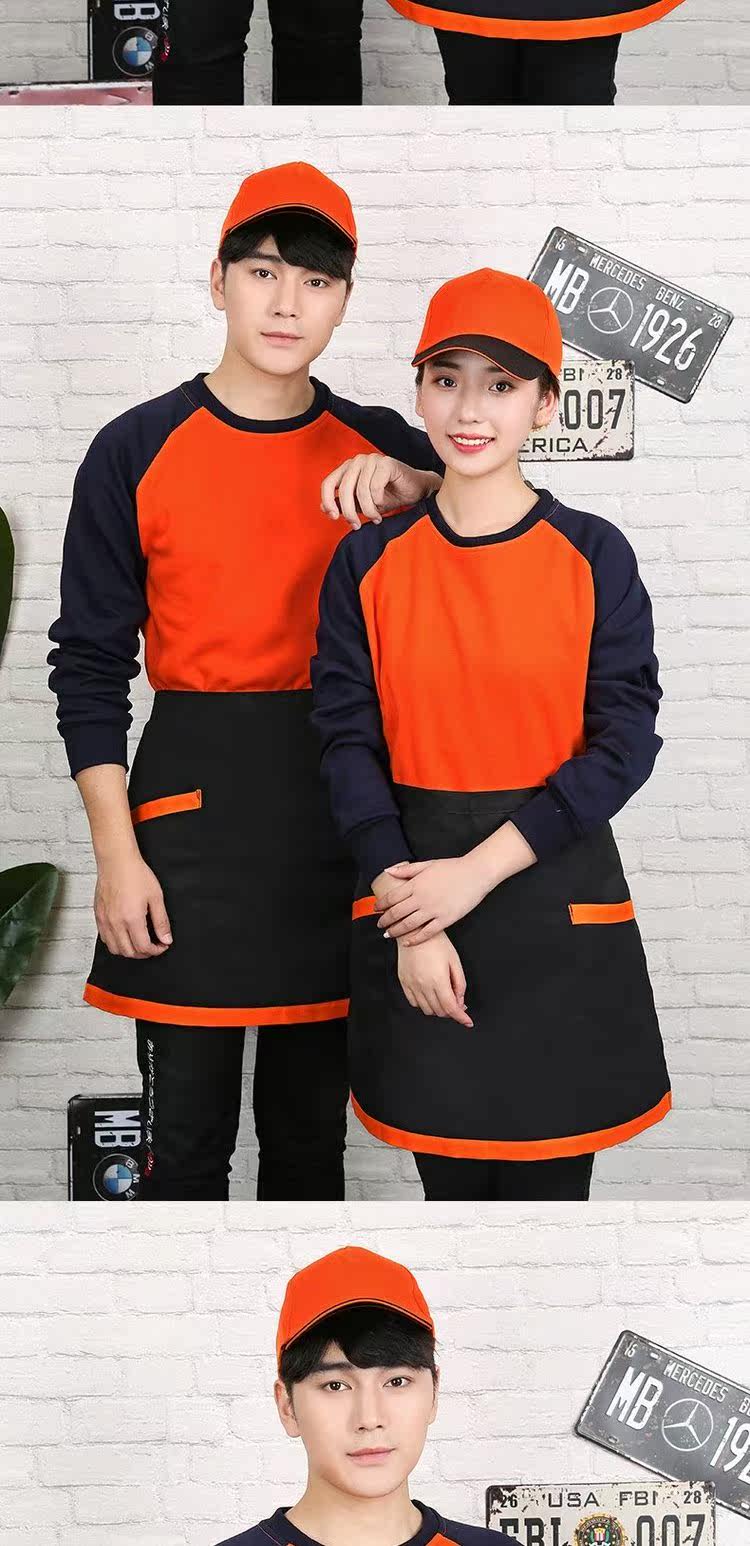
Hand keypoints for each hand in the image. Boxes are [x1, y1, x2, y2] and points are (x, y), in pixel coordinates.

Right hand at [95, 851, 172, 958]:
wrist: (116, 861)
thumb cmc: (136, 874)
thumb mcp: (156, 897)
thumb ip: (161, 921)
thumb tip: (166, 939)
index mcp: (132, 919)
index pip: (144, 947)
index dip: (156, 950)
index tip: (162, 945)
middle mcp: (116, 923)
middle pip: (129, 952)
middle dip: (144, 953)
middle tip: (153, 946)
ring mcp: (105, 921)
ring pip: (115, 949)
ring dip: (129, 951)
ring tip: (139, 943)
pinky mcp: (98, 916)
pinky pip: (105, 939)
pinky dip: (116, 943)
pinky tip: (124, 935)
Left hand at [320, 455, 440, 530]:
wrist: (416, 491)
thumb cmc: (390, 496)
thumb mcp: (362, 504)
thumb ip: (344, 504)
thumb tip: (324, 508)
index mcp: (348, 469)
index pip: (328, 483)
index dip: (328, 501)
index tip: (334, 517)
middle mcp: (357, 461)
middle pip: (344, 489)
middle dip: (349, 511)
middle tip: (356, 525)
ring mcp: (371, 460)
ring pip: (361, 490)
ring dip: (368, 509)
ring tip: (375, 518)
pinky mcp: (386, 463)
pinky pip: (375, 486)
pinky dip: (378, 500)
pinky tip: (383, 503)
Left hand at [376, 854, 491, 944]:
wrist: (475, 874)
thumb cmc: (452, 868)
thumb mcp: (427, 864)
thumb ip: (406, 869)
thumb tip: (388, 871)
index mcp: (415, 884)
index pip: (391, 897)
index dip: (381, 905)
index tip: (376, 909)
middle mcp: (421, 898)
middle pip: (396, 913)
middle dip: (385, 920)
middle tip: (379, 925)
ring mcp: (433, 910)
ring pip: (408, 925)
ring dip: (395, 931)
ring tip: (388, 934)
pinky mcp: (445, 919)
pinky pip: (426, 933)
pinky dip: (415, 939)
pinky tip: (407, 942)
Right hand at [397, 932, 472, 1026]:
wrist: (414, 930)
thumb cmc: (436, 942)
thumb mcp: (455, 961)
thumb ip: (460, 984)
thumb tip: (461, 1002)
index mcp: (438, 980)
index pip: (451, 1008)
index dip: (461, 1017)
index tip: (467, 1021)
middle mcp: (423, 985)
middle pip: (439, 1011)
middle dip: (451, 1011)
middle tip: (457, 1002)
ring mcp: (412, 985)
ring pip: (426, 1010)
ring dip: (437, 1009)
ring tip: (443, 997)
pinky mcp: (404, 982)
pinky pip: (414, 1002)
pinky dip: (424, 1004)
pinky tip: (430, 995)